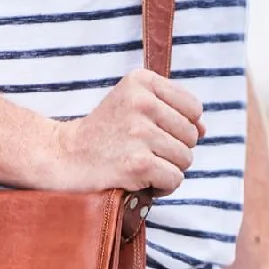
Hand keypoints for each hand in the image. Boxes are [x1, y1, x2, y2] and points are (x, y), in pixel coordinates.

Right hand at [52, 69, 205, 194]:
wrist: (64, 158)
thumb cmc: (102, 135)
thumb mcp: (130, 105)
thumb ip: (170, 110)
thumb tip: (204, 130)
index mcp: (141, 81)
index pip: (193, 108)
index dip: (180, 128)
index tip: (154, 135)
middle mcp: (142, 103)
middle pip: (191, 136)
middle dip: (173, 151)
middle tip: (143, 154)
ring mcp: (139, 134)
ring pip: (185, 159)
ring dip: (167, 170)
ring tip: (140, 167)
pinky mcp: (137, 164)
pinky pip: (174, 179)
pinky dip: (162, 187)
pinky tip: (142, 182)